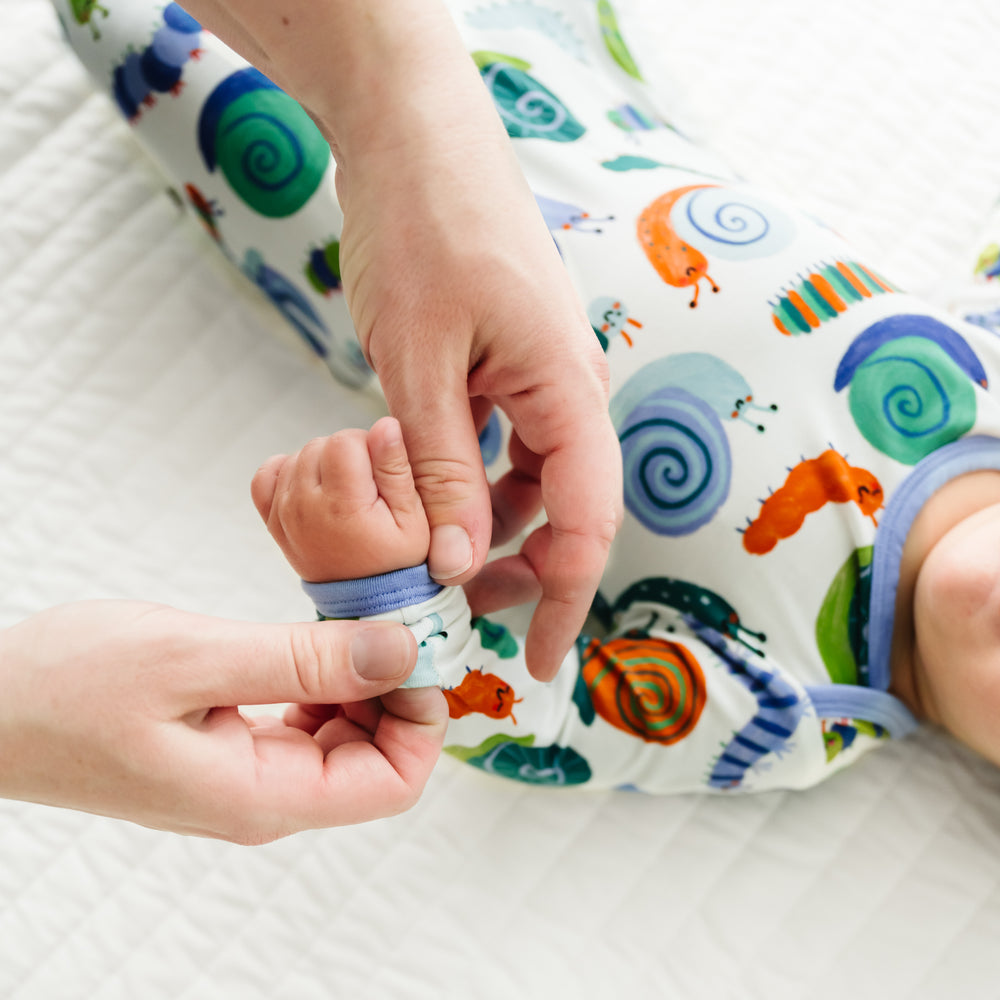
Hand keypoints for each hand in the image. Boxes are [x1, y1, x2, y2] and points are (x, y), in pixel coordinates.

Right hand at [0, 601, 446, 841]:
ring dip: (362, 682)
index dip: (422, 717)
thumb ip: (303, 659)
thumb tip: (401, 651)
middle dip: (398, 692)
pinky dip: (323, 681)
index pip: (393, 782)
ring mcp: (244, 779)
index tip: (416, 647)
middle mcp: (263, 800)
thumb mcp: (193, 659)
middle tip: (391, 619)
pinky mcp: (227, 751)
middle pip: (377, 762)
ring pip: (344, 741)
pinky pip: (305, 726)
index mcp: (262, 796)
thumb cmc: (64, 687)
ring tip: (350, 622)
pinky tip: (309, 642)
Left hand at [251, 417, 429, 581]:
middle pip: (320, 444)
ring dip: (323, 465)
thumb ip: (396, 468)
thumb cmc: (397, 560)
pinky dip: (289, 472)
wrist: (368, 601)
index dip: (369, 447)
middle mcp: (304, 506)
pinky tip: (315, 487)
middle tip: (368, 489)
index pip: (344, 439)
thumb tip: (385, 425)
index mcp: (341, 505)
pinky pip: (267, 475)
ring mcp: (284, 513)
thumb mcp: (412, 518)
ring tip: (346, 495)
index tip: (382, 475)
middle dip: (348, 455)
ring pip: (299, 456)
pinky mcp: (273, 520)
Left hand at [333, 84, 622, 682]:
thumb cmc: (422, 231)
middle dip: (525, 569)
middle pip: (567, 508)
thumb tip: (453, 566)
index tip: (541, 663)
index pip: (587, 523)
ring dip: (491, 526)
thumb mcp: (419, 366)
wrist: (414, 136)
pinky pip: (503, 443)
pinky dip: (472, 481)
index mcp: (567, 393)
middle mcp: (567, 390)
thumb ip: (440, 471)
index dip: (568, 601)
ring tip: (435, 564)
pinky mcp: (507, 362)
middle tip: (462, 613)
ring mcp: (538, 375)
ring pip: (532, 479)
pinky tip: (429, 499)